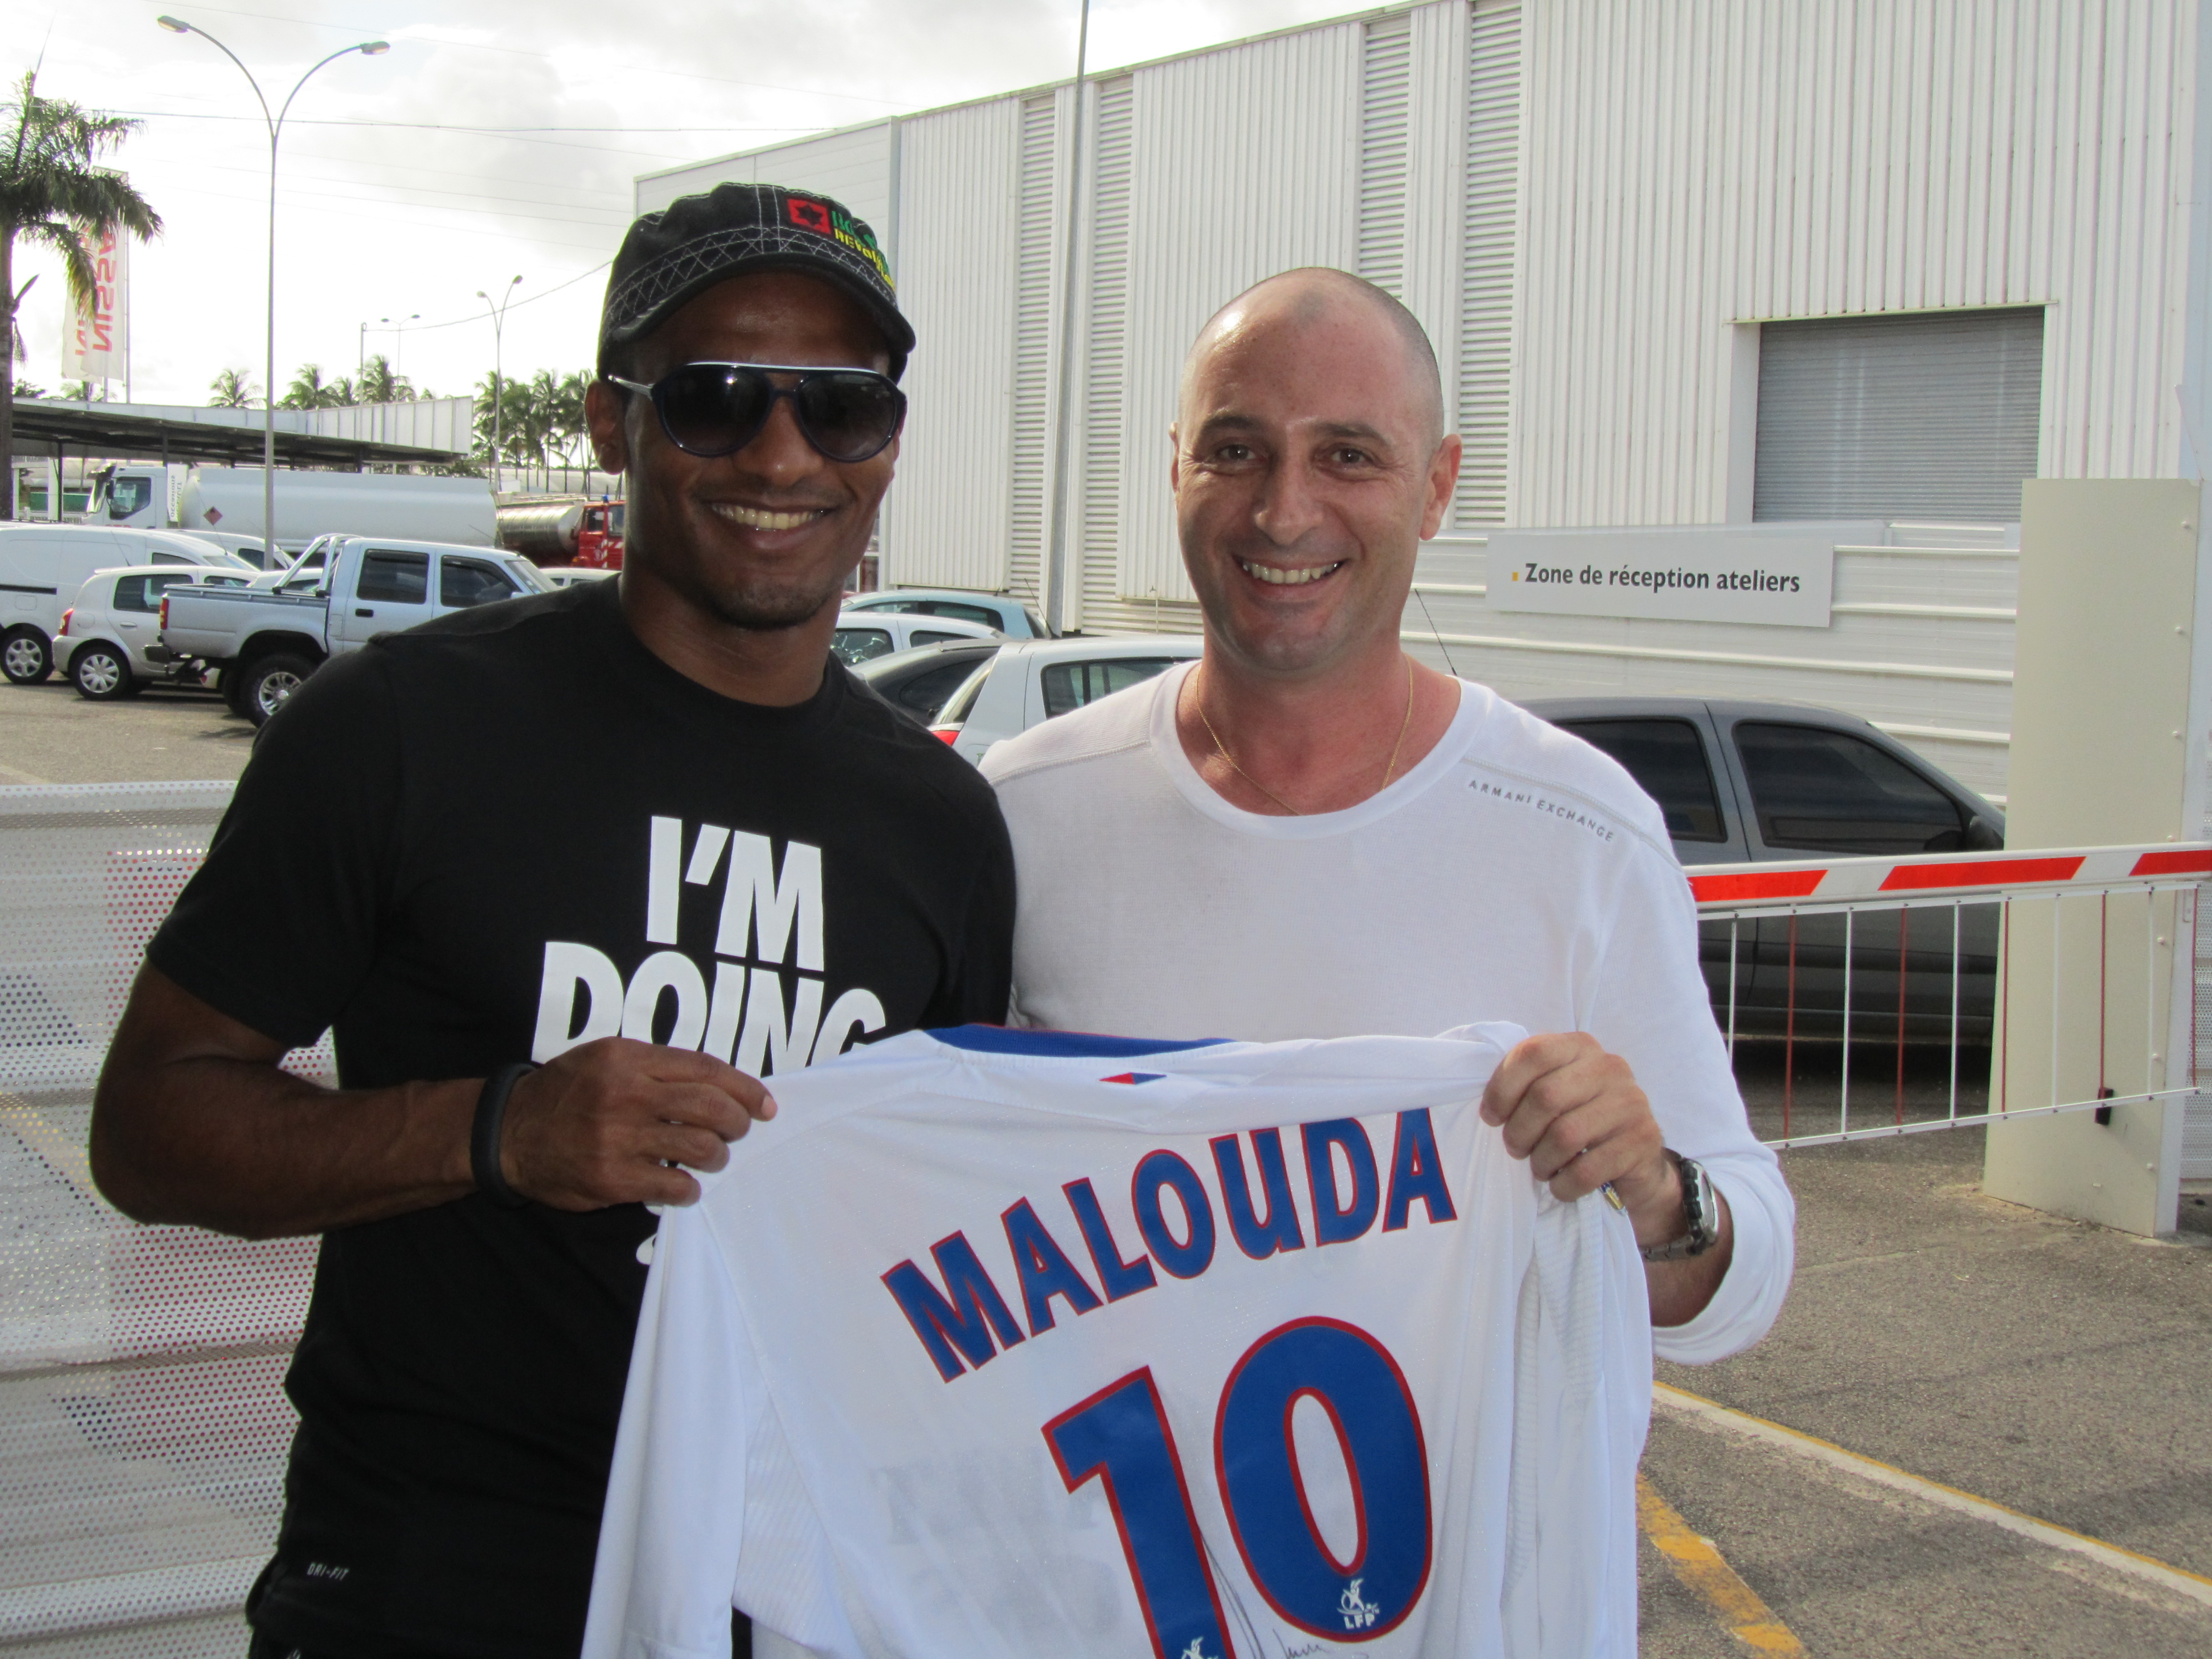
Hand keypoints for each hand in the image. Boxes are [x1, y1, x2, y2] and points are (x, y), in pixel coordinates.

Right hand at [498, 1037, 777, 1210]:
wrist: (508, 1133)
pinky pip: (672, 1185)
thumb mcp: (605, 1057)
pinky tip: (686, 1185)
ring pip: (698, 1147)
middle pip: (710, 1107)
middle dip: (737, 1122)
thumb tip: (717, 1084)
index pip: (705, 1070)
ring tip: (713, 1158)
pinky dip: (689, 1188)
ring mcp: (618, 1138)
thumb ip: (656, 1065)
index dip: (744, 1088)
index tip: (764, 1103)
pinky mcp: (611, 1178)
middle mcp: (625, 1095)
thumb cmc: (566, 1092)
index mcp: (628, 1059)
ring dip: (717, 1156)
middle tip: (740, 1131)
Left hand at [1479, 1031, 1680, 1248]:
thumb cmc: (1580, 1120)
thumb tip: (1489, 1108)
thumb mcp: (1555, 1091)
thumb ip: (1525, 1084)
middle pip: (1546, 1096)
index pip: (1532, 1053)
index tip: (1492, 1117)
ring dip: (1541, 1160)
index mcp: (1581, 1047)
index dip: (1502, 1088)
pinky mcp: (1642, 1142)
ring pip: (1565, 1135)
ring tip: (1540, 1167)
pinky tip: (1561, 1184)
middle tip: (1516, 1149)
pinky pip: (1586, 1170)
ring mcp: (1631, 1103)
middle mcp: (1610, 1067)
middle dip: (1519, 1131)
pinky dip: (1563, 1184)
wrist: (1637, 1158)